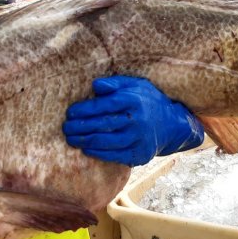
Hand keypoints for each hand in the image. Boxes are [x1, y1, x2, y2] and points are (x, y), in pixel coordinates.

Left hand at [63, 75, 203, 166]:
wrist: (171, 124)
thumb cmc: (147, 100)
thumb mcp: (135, 85)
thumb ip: (114, 84)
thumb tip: (95, 85)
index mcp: (134, 100)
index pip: (104, 106)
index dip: (85, 110)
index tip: (70, 113)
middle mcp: (137, 120)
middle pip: (102, 124)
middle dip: (80, 127)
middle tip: (65, 128)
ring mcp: (139, 139)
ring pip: (106, 141)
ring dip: (85, 141)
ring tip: (71, 139)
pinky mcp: (140, 154)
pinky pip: (114, 155)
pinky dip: (97, 153)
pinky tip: (86, 149)